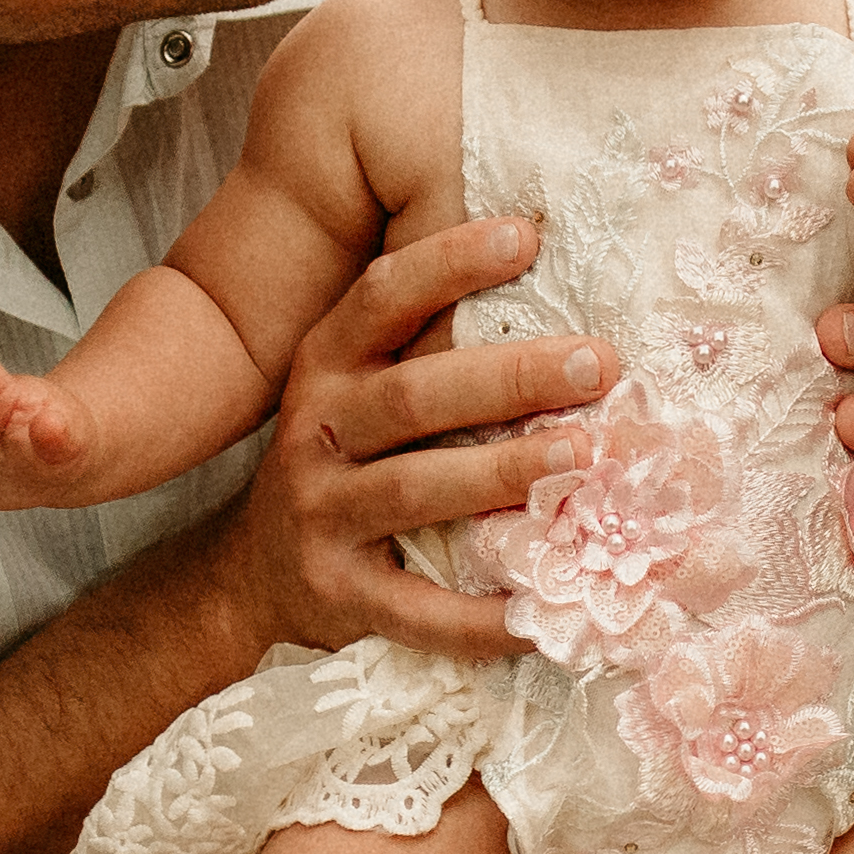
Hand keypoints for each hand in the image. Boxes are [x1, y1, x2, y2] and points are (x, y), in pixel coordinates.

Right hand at [242, 208, 609, 660]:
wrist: (254, 578)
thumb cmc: (344, 464)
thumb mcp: (359, 391)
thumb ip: (428, 347)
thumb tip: (551, 281)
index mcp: (326, 367)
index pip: (383, 298)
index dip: (448, 263)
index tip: (525, 235)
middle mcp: (317, 433)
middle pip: (414, 395)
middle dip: (511, 377)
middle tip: (600, 362)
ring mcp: (322, 516)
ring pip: (417, 489)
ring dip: (503, 472)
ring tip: (582, 456)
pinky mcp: (341, 595)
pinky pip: (420, 610)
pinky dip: (481, 619)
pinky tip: (542, 616)